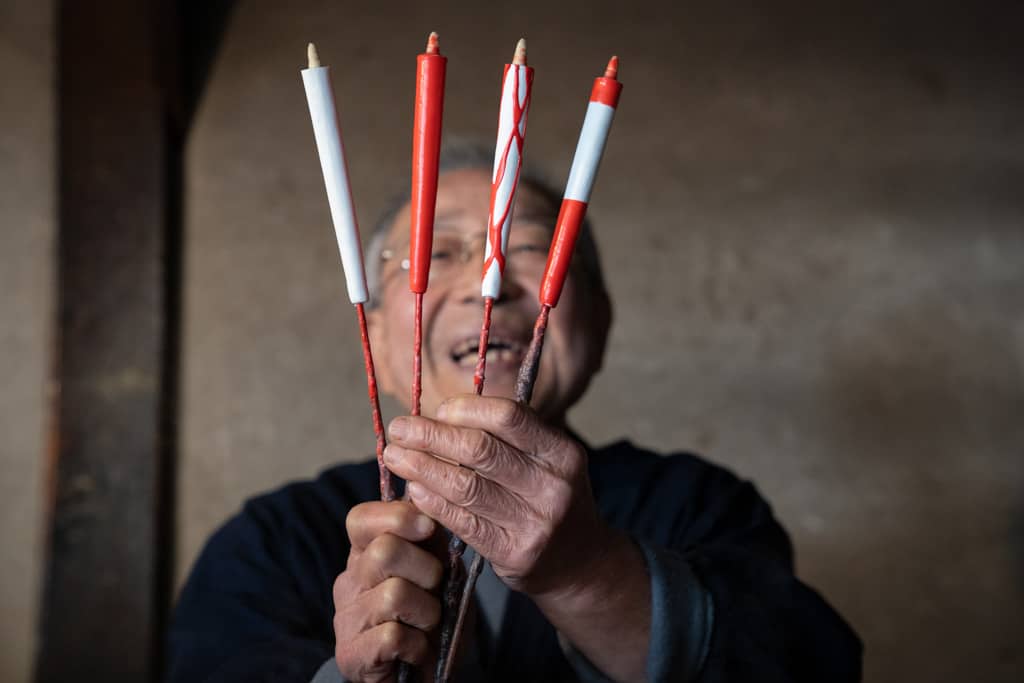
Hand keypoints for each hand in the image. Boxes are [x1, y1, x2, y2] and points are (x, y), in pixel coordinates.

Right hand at [333, 500, 443, 681]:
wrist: (430, 673)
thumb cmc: (435, 616)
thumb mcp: (440, 568)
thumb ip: (432, 537)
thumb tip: (432, 495)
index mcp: (365, 554)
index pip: (360, 519)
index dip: (397, 517)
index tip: (428, 528)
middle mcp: (349, 581)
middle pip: (384, 551)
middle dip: (427, 569)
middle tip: (436, 590)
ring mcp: (345, 619)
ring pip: (394, 595)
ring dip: (428, 612)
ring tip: (428, 624)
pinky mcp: (349, 655)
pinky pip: (392, 636)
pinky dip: (417, 644)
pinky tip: (417, 649)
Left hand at [382, 395, 613, 598]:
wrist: (580, 564)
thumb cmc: (548, 499)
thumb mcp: (547, 462)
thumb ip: (508, 438)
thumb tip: (442, 413)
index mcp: (562, 452)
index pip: (509, 417)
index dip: (466, 409)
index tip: (438, 410)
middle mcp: (553, 486)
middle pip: (480, 450)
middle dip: (431, 435)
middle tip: (399, 428)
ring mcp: (535, 523)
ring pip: (466, 486)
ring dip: (422, 467)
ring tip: (394, 456)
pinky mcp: (515, 554)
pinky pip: (463, 522)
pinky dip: (433, 502)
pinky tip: (413, 489)